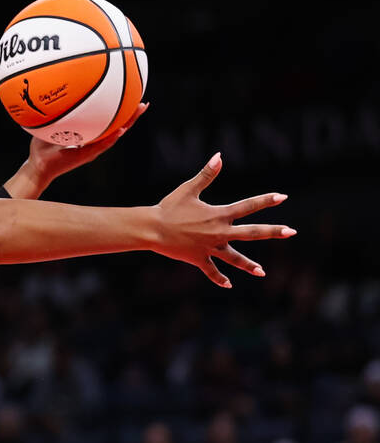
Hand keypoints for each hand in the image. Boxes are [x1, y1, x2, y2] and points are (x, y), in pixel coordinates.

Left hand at [16, 102, 148, 195]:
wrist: (38, 166)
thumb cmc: (42, 148)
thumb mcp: (50, 125)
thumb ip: (55, 113)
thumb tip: (54, 95)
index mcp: (88, 135)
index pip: (107, 121)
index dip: (119, 111)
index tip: (131, 98)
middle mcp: (93, 142)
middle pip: (117, 127)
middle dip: (131, 115)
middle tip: (144, 103)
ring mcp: (91, 149)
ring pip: (114, 135)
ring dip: (127, 124)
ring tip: (138, 112)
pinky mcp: (86, 156)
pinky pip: (101, 146)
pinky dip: (111, 138)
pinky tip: (121, 130)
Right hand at [153, 152, 293, 286]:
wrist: (152, 229)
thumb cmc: (169, 207)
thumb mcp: (188, 189)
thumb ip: (206, 174)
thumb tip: (219, 156)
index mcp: (219, 215)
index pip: (248, 206)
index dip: (266, 200)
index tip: (283, 197)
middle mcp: (219, 233)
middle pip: (251, 233)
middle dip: (272, 232)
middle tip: (291, 232)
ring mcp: (210, 248)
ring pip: (234, 258)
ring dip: (249, 265)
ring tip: (262, 271)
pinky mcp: (199, 259)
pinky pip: (212, 271)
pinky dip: (220, 279)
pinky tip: (229, 285)